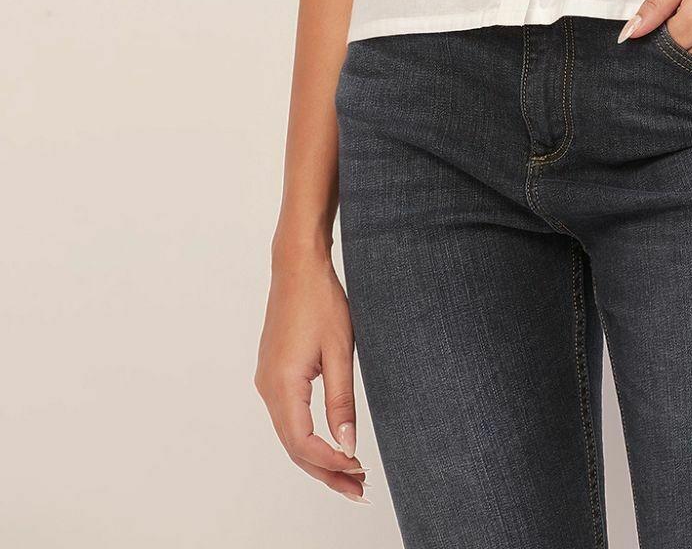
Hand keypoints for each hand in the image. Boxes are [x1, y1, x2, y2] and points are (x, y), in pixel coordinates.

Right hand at [254, 249, 369, 503]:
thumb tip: (347, 445)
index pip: (303, 443)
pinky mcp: (273, 373)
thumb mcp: (341, 350)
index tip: (359, 472)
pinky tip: (330, 443)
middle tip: (358, 490)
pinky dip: (309, 436)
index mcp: (282, 385)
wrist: (297, 266)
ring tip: (350, 473)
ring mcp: (267, 381)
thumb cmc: (321, 300)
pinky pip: (289, 417)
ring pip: (291, 434)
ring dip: (318, 456)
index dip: (331, 463)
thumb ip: (342, 401)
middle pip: (294, 446)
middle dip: (326, 471)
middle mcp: (267, 388)